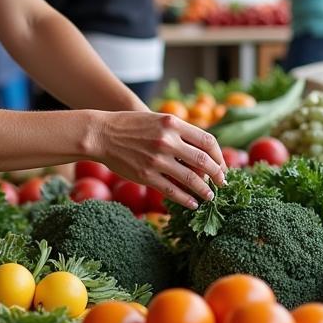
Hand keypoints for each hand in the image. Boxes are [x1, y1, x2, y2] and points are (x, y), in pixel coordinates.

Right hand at [96, 111, 226, 207]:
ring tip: (210, 196)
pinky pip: (172, 191)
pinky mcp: (146, 175)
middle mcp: (167, 141)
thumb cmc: (130, 125)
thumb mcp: (157, 119)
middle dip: (218, 175)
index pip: (208, 141)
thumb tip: (202, 151)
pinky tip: (192, 203)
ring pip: (191, 179)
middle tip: (222, 183)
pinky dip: (186, 199)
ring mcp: (157, 159)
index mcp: (173, 123)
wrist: (101, 134)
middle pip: (204, 161)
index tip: (222, 166)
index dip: (219, 156)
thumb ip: (179, 131)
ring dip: (205, 190)